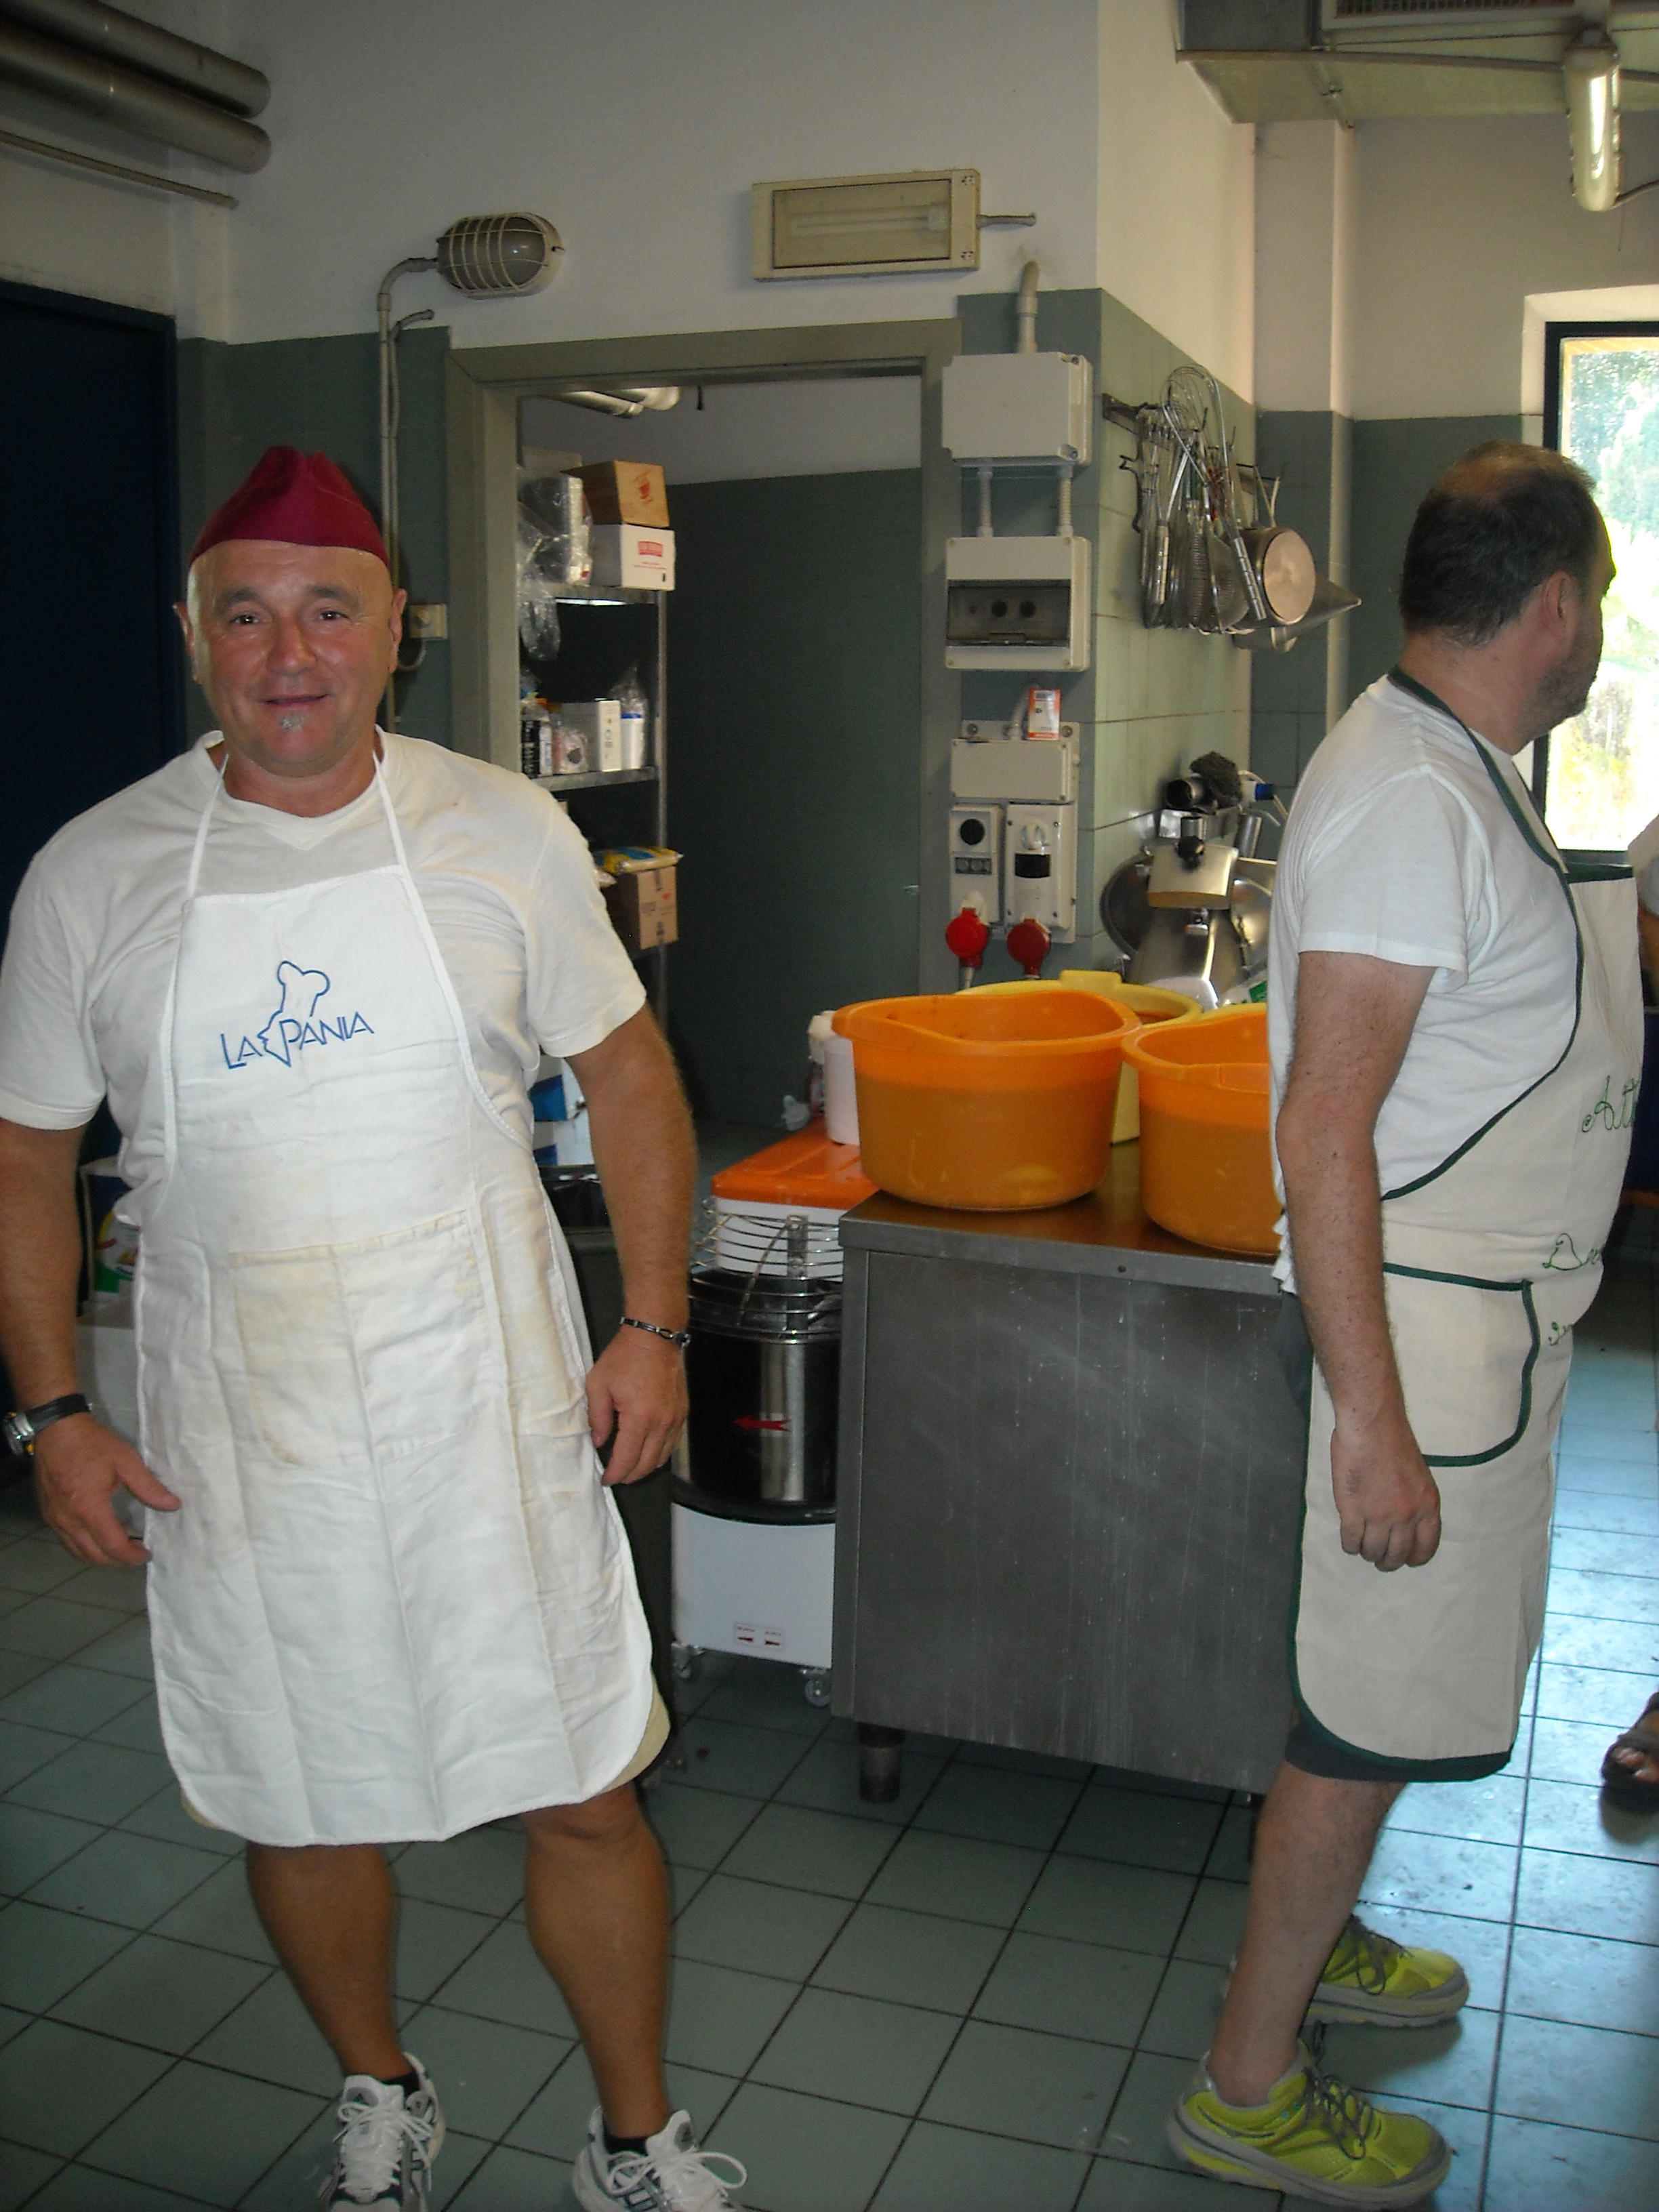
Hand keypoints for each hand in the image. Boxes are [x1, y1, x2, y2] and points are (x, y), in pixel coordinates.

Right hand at [31, 1414, 179, 1566]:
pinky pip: (67, 1541)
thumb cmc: (92, 1443)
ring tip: (122, 1547)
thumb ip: (149, 1486)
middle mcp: (68, 1521)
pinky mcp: (47, 1515)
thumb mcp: (126, 1460)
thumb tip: (172, 1505)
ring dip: (101, 1556)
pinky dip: (85, 1546)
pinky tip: (100, 1535)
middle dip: (118, 1561)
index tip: (147, 1553)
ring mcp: (54, 1520)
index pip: (113, 1547)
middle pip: (94, 1556)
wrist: (55, 1429)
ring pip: (78, 1552)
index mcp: (89, 1509)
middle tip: (137, 1553)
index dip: (132, 1556)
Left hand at [586, 1327, 687, 1486]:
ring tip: (630, 1468)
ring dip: (645, 1467)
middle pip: (647, 1464)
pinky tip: (648, 1451)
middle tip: (616, 1477)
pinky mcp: (682, 1412)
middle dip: (630, 1476)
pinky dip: (659, 1453)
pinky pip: (672, 1443)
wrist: (655, 1336)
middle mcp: (661, 1423)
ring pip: (662, 1457)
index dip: (615, 1474)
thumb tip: (599, 1441)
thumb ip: (598, 1417)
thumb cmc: (624, 1357)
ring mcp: (675, 1419)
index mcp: (639, 1418)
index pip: (627, 1459)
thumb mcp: (598, 1384)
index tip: (605, 1479)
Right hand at [1330, 1412, 1441, 1571]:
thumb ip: (1415, 1503)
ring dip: (1367, 1552)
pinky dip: (1350, 1545)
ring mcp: (1379, 1516)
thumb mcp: (1419, 1477)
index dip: (1414, 1558)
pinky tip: (1349, 1539)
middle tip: (1379, 1558)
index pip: (1426, 1547)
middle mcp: (1407, 1516)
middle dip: (1387, 1561)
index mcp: (1427, 1506)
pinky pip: (1351, 1541)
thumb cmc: (1393, 1443)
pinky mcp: (1354, 1511)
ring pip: (1373, 1551)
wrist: (1372, 1427)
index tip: (1406, 1559)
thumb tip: (1405, 1526)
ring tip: (1362, 1546)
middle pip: (1397, 1554)